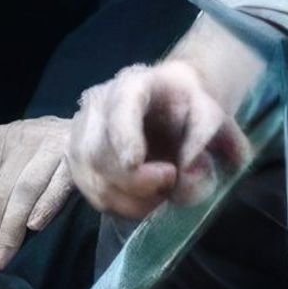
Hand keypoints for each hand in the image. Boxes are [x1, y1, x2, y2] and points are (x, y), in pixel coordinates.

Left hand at [0, 116, 73, 282]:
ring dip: (10, 230)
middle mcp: (20, 138)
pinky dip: (46, 204)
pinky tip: (36, 226)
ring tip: (2, 260)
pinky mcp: (74, 153)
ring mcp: (47, 143)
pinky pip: (57, 183)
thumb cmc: (42, 158)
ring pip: (23, 191)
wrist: (89, 132)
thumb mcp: (8, 167)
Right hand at [68, 60, 249, 219]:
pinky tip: (144, 198)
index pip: (120, 106)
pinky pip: (93, 193)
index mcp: (132, 83)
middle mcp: (98, 103)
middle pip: (98, 152)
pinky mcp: (79, 159)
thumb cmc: (187, 106)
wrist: (169, 103)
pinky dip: (121, 205)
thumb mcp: (209, 112)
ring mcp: (82, 131)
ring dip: (131, 200)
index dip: (123, 135)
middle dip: (134, 182)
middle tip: (169, 183)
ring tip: (161, 194)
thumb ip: (205, 134)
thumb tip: (187, 170)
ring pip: (93, 179)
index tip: (135, 162)